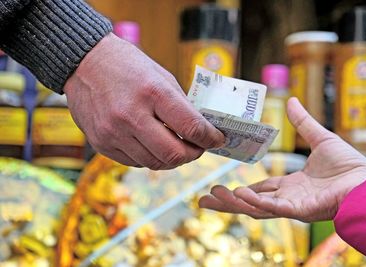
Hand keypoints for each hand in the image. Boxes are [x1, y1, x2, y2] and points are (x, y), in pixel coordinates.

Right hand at [64, 33, 223, 168]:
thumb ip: (181, 106)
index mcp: (153, 93)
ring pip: (155, 163)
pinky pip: (135, 162)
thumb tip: (201, 130)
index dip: (211, 138)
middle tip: (198, 148)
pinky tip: (153, 145)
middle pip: (174, 155)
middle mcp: (131, 116)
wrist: (84, 63)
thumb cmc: (128, 66)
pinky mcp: (101, 143)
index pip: (191, 127)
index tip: (218, 139)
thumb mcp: (161, 77)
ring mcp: (113, 133)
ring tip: (177, 147)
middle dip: (193, 155)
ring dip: (172, 159)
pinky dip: (150, 158)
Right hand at [199, 97, 365, 221]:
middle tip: (204, 200)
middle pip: (250, 203)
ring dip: (233, 204)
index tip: (224, 186)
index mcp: (292, 186)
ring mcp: (293, 206)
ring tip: (210, 197)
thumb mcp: (320, 137)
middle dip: (227, 203)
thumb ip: (302, 122)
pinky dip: (256, 203)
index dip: (243, 189)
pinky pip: (273, 209)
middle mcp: (289, 199)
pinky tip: (239, 195)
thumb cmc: (350, 165)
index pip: (261, 190)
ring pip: (255, 209)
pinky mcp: (300, 211)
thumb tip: (291, 101)